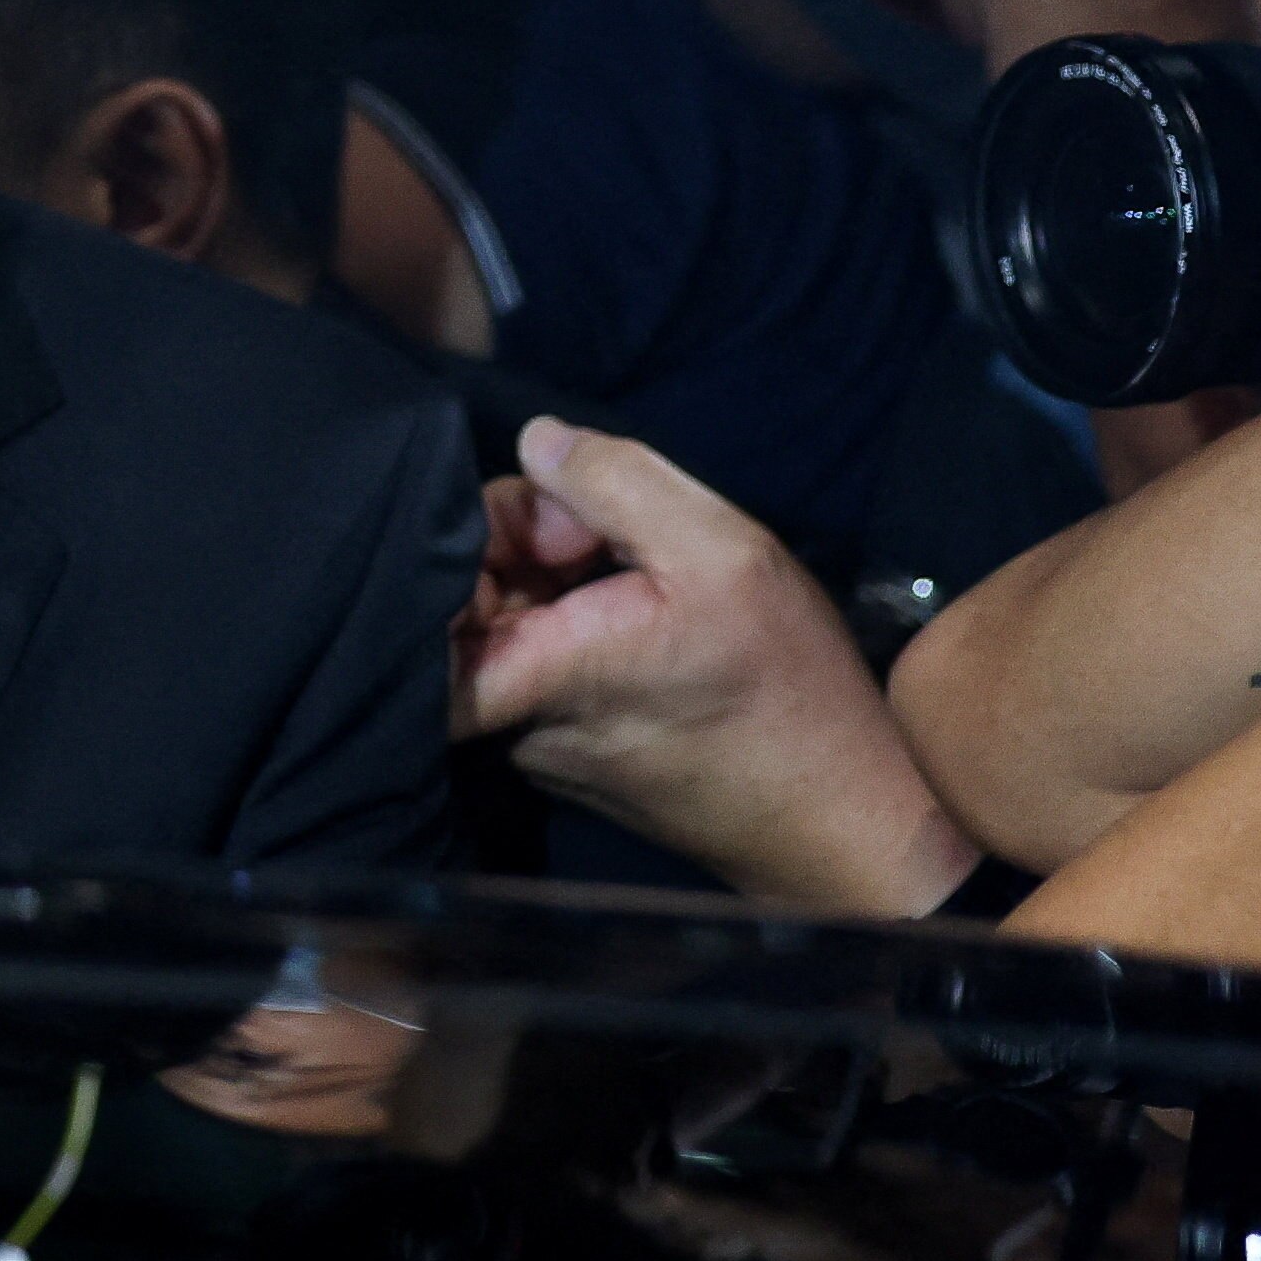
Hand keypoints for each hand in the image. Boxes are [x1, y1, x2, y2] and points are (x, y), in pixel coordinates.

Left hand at [450, 419, 976, 911]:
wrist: (844, 819)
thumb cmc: (787, 690)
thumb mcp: (721, 552)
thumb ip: (618, 483)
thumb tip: (536, 441)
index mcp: (531, 675)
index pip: (416, 608)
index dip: (461, 535)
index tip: (547, 509)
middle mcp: (516, 725)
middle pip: (467, 606)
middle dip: (522, 543)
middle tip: (602, 529)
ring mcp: (542, 749)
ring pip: (512, 633)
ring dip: (556, 582)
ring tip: (635, 567)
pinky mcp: (576, 761)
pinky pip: (547, 669)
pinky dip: (579, 625)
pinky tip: (643, 613)